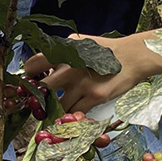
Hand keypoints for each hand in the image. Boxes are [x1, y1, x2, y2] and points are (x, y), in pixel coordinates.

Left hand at [24, 32, 161, 112]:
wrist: (132, 57)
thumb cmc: (105, 50)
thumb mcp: (81, 43)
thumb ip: (62, 53)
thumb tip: (43, 68)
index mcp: (65, 50)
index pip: (34, 65)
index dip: (29, 77)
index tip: (29, 84)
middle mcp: (71, 66)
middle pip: (42, 89)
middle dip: (37, 99)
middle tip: (38, 104)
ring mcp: (82, 83)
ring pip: (57, 106)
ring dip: (55, 112)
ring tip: (55, 113)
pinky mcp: (94, 97)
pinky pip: (75, 113)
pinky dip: (71, 117)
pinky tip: (72, 115)